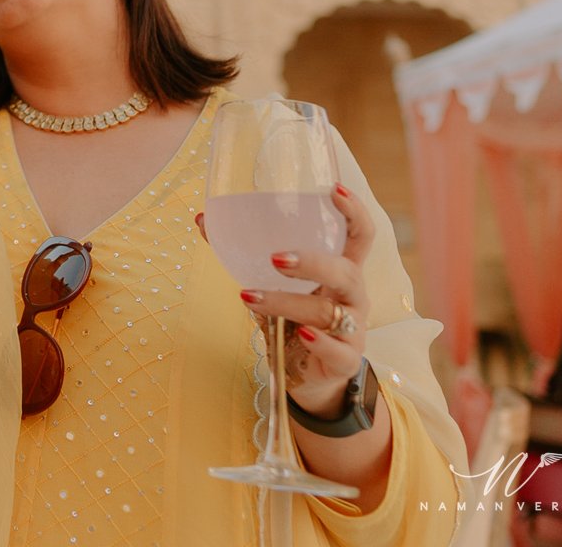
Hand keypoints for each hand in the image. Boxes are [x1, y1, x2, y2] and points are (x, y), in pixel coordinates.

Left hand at [200, 185, 372, 416]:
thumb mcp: (270, 282)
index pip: (359, 235)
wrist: (308, 374)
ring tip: (248, 296)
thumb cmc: (292, 317)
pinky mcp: (345, 359)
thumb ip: (242, 252)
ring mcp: (353, 329)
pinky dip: (318, 342)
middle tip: (275, 258)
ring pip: (327, 312)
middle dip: (313, 262)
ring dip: (286, 302)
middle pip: (346, 272)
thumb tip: (202, 217)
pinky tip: (299, 335)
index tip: (334, 188)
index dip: (353, 211)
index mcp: (341, 269)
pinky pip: (338, 350)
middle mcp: (352, 295)